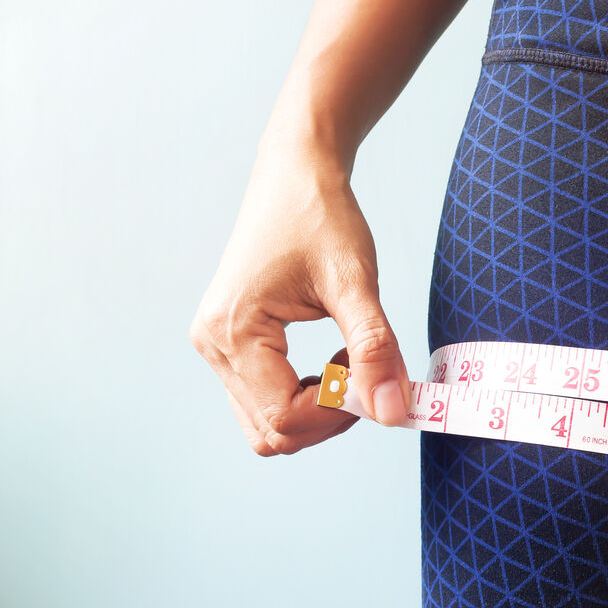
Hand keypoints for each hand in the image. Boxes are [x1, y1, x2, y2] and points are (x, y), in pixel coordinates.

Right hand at [190, 140, 409, 455]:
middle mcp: (213, 345)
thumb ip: (375, 350)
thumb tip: (394, 413)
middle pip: (273, 432)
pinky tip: (336, 359)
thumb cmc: (321, 217)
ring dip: (318, 410)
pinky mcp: (230, 345)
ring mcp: (216, 347)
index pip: (285, 418)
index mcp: (233, 331)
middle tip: (368, 371)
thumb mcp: (356, 282)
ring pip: (268, 424)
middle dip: (330, 417)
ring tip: (351, 360)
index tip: (376, 375)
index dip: (340, 412)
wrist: (295, 174)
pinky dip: (306, 396)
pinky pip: (266, 400)